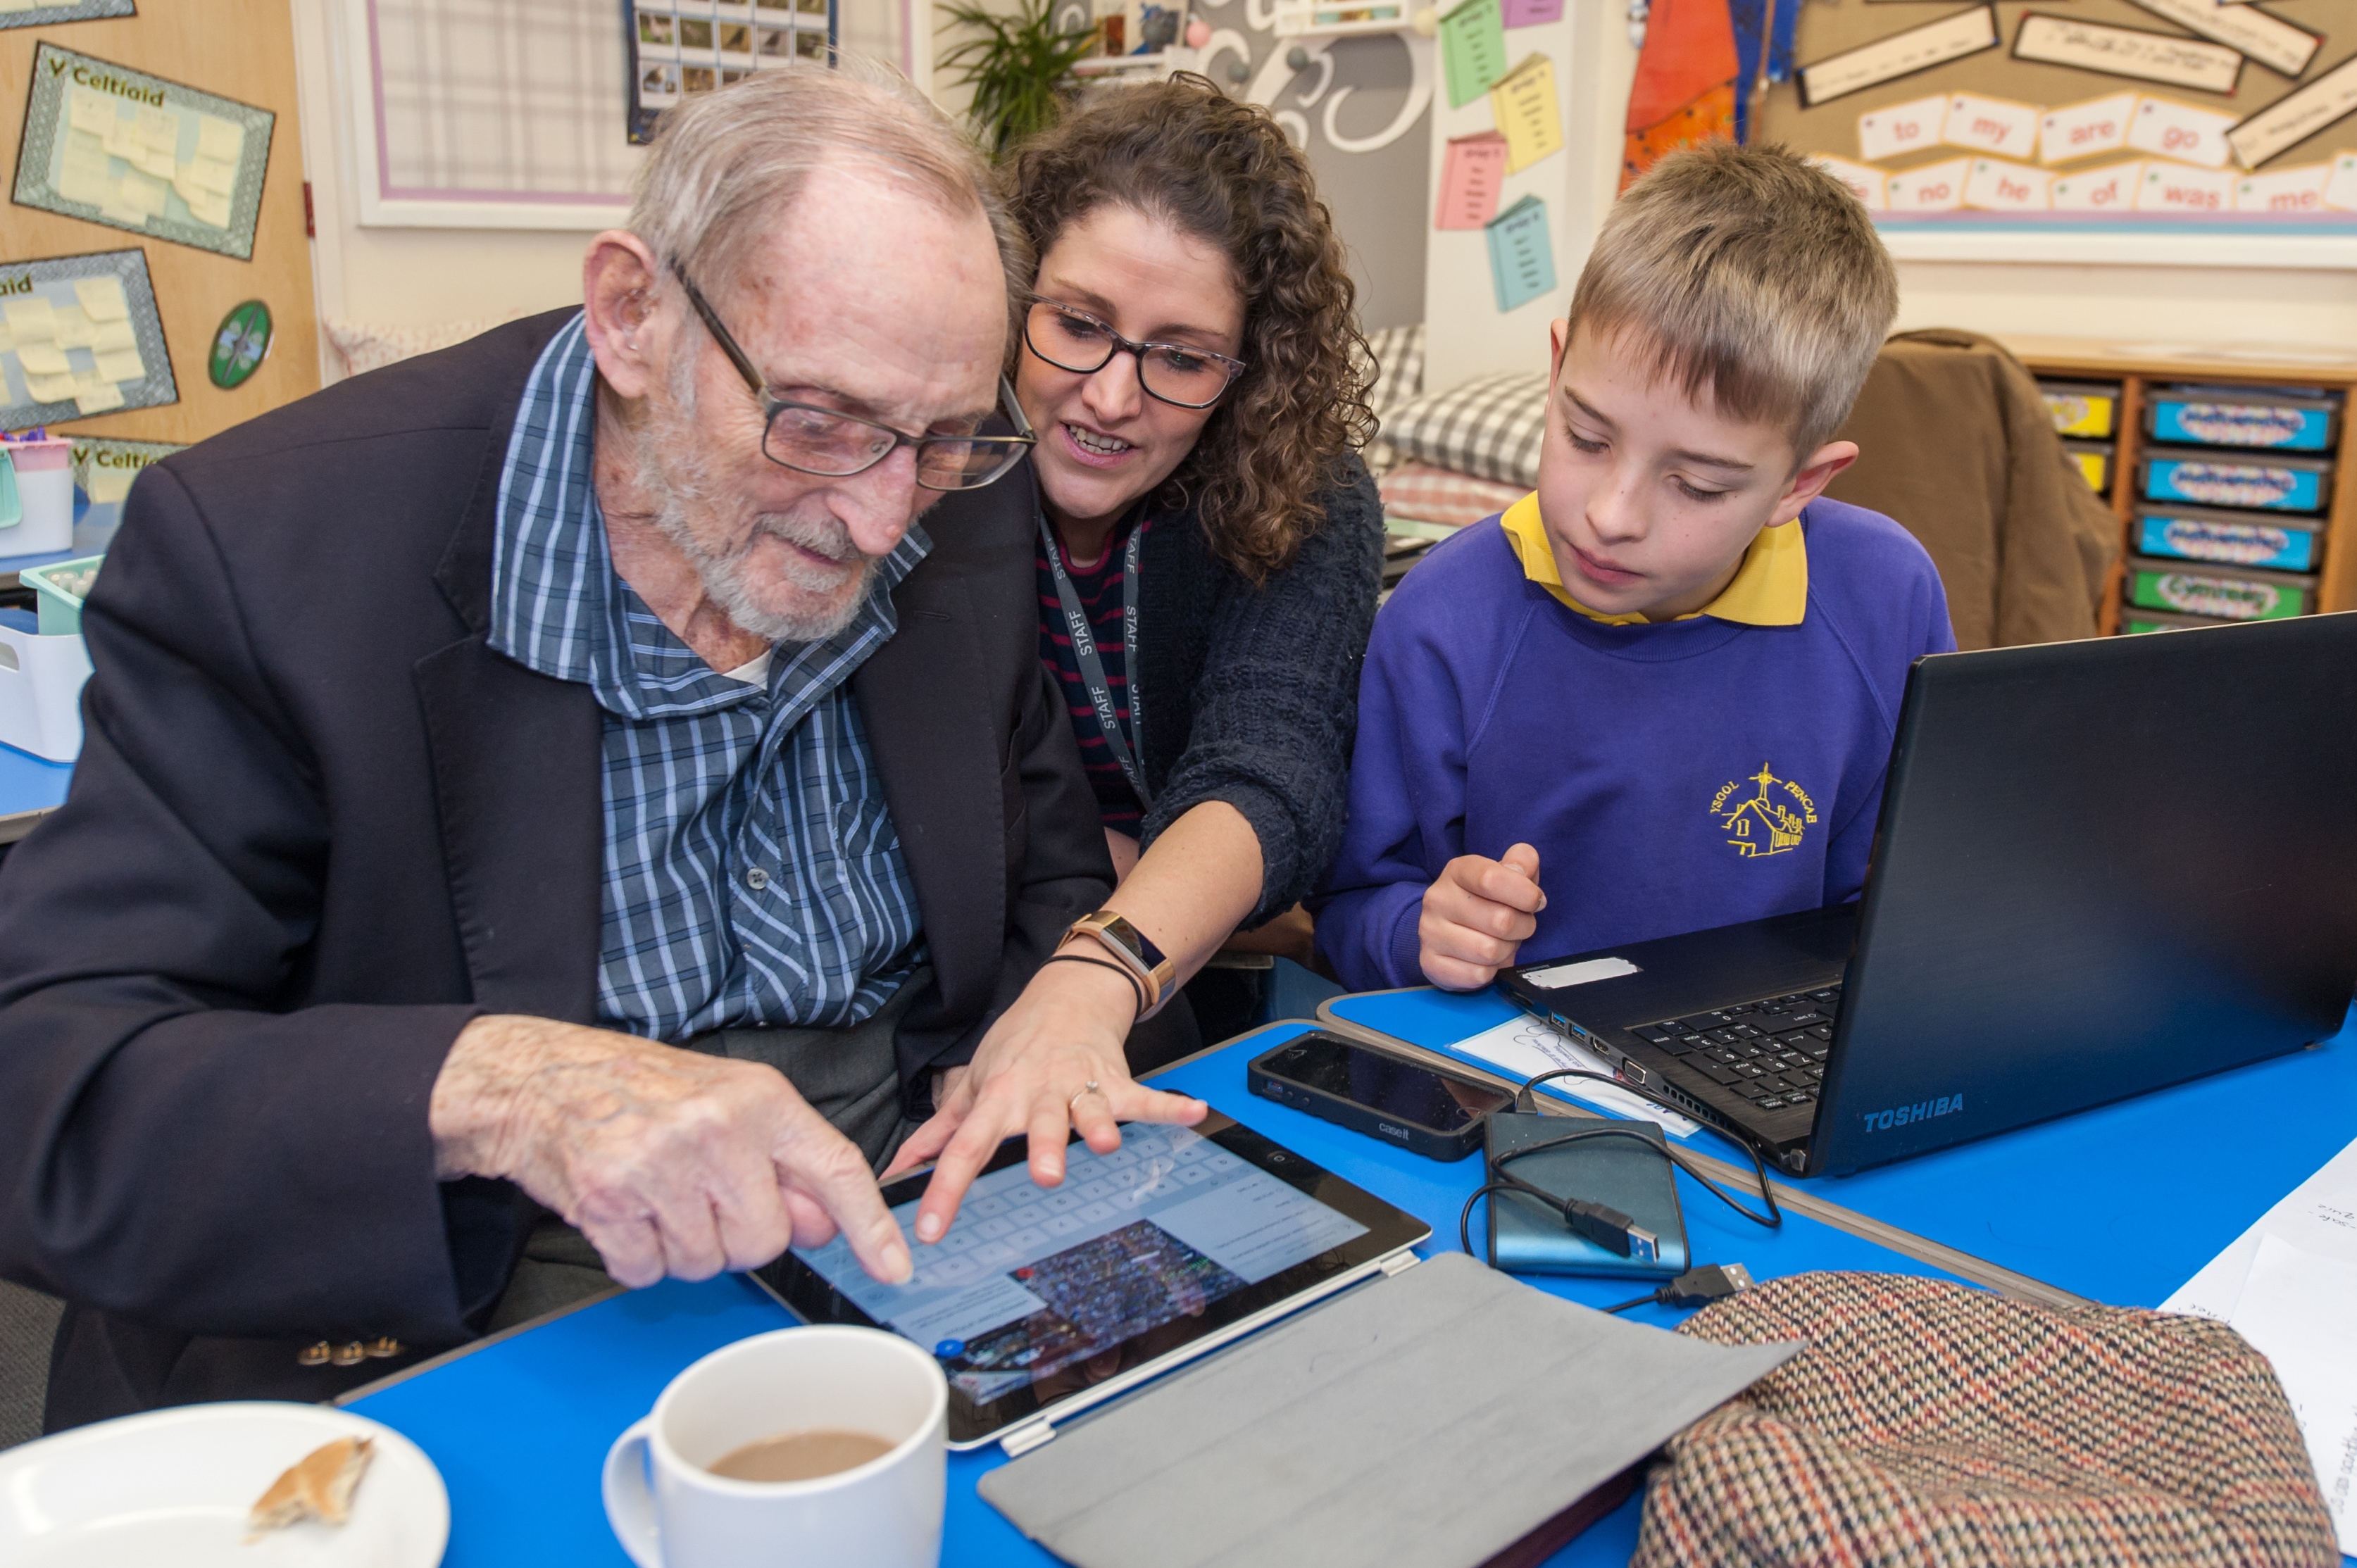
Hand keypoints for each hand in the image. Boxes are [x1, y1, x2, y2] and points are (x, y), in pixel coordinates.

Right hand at [429, 1015, 911, 1289]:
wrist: (544, 1080)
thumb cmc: (642, 1090)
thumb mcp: (730, 1104)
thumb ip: (783, 1163)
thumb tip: (824, 1224)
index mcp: (758, 1100)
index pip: (834, 1168)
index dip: (871, 1224)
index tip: (895, 1265)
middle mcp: (715, 1130)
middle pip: (765, 1239)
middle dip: (737, 1235)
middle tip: (703, 1195)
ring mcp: (659, 1167)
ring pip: (707, 1262)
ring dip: (684, 1246)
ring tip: (660, 1194)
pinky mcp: (608, 1202)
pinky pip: (648, 1272)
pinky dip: (637, 1256)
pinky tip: (627, 1210)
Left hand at [881, 952, 1205, 1242]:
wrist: (1065, 997)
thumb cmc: (1015, 1048)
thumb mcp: (972, 1083)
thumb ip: (938, 1133)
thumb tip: (898, 1171)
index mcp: (996, 1098)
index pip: (964, 1149)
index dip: (945, 1190)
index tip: (930, 1229)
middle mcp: (1037, 1093)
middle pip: (1038, 1125)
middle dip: (1044, 1148)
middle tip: (1046, 1175)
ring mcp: (1078, 1086)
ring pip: (1086, 1110)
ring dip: (1097, 1126)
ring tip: (1106, 1144)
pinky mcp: (1114, 1082)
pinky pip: (1143, 1097)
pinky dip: (1169, 1106)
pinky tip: (1192, 1112)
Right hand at [1418, 843, 1545, 989]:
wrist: (1453, 932)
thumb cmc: (1488, 902)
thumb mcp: (1507, 875)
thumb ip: (1522, 861)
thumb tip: (1524, 868)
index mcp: (1457, 871)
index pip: (1492, 878)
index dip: (1525, 894)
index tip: (1536, 901)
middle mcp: (1437, 899)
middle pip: (1500, 920)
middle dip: (1523, 927)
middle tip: (1519, 926)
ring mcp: (1429, 932)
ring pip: (1490, 951)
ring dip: (1506, 951)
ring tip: (1501, 943)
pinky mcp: (1430, 963)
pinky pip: (1477, 975)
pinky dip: (1491, 972)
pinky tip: (1485, 961)